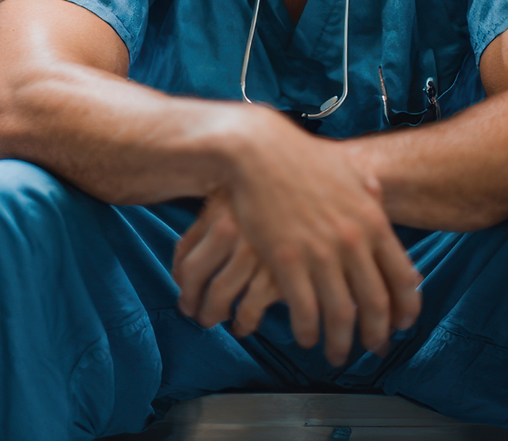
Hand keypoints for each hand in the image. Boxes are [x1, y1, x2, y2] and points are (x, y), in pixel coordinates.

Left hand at [173, 188, 281, 334]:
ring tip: (217, 320)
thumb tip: (179, 269)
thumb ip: (205, 226)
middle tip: (198, 315)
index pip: (184, 258)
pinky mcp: (281, 274)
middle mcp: (235, 229)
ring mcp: (257, 252)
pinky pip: (249, 310)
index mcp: (220, 210)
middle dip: (193, 303)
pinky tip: (245, 325)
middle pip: (195, 279)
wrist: (328, 183)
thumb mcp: (237, 196)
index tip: (187, 297)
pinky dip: (243, 323)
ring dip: (213, 315)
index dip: (182, 285)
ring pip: (218, 297)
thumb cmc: (279, 193)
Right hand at [222, 114, 421, 365]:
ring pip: (342, 315)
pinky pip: (305, 310)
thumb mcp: (347, 169)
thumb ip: (367, 189)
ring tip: (337, 353)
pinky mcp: (286, 261)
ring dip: (341, 343)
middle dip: (377, 334)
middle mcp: (353, 241)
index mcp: (372, 220)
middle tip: (373, 348)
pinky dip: (308, 331)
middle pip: (376, 304)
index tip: (402, 324)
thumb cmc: (301, 158)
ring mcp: (320, 253)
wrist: (258, 152)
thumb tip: (378, 196)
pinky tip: (306, 336)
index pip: (403, 277)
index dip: (406, 308)